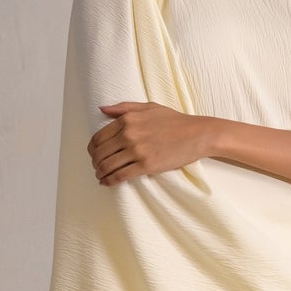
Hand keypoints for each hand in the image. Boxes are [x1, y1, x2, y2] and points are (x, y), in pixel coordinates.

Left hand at [89, 101, 213, 184]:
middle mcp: (129, 134)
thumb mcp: (148, 107)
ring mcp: (137, 150)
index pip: (99, 137)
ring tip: (101, 176)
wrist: (197, 134)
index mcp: (127, 120)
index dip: (93, 149)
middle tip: (97, 167)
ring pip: (107, 166)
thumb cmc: (174, 120)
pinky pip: (120, 176)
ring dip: (100, 173)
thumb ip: (123, 108)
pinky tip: (107, 183)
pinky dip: (109, 181)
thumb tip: (101, 109)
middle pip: (100, 153)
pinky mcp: (146, 165)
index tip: (94, 154)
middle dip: (95, 162)